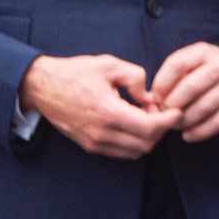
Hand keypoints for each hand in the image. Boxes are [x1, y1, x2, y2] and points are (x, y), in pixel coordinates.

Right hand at [19, 54, 181, 158]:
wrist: (42, 87)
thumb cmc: (74, 73)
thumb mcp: (108, 65)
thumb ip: (135, 77)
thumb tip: (149, 96)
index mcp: (108, 112)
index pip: (149, 127)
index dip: (168, 121)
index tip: (176, 111)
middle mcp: (101, 133)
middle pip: (146, 144)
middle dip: (160, 129)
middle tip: (162, 111)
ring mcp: (94, 142)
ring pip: (135, 152)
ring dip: (148, 138)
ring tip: (148, 117)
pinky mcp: (90, 146)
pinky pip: (121, 153)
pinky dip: (134, 142)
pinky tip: (134, 124)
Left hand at [150, 43, 218, 142]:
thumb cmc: (212, 70)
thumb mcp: (195, 62)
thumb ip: (175, 75)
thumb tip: (153, 99)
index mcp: (204, 51)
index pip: (178, 64)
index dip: (162, 84)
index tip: (155, 99)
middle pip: (191, 87)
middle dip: (173, 105)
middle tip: (165, 116)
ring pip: (204, 106)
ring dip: (185, 121)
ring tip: (176, 126)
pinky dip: (201, 132)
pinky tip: (189, 135)